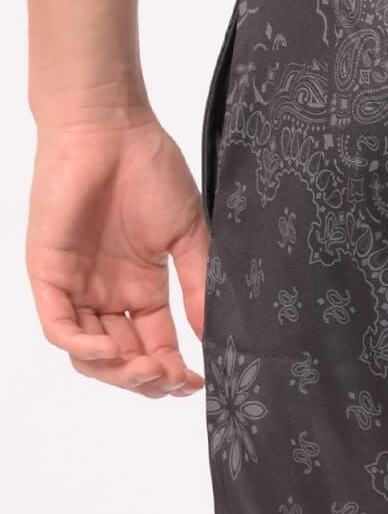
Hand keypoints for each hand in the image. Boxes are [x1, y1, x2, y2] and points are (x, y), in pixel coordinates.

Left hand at [26, 115, 209, 396]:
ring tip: (150, 371)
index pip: (155, 346)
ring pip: (88, 353)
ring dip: (118, 372)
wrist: (110, 129)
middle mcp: (106, 294)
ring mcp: (75, 285)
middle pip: (122, 359)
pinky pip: (58, 326)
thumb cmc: (151, 171)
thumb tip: (214, 338)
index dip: (173, 372)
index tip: (199, 384)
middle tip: (173, 382)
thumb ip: (197, 288)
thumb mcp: (188, 237)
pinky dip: (82, 347)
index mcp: (141, 288)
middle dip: (148, 380)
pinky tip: (112, 352)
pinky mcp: (47, 273)